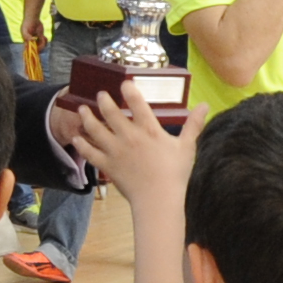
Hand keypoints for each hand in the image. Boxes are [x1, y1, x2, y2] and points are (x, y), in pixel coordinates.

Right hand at [24, 12, 47, 54]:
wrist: (32, 19)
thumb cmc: (26, 24)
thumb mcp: (24, 30)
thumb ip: (27, 36)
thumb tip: (32, 40)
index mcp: (26, 41)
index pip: (28, 48)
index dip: (31, 51)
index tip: (35, 52)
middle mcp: (32, 41)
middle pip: (35, 48)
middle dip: (39, 48)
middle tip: (41, 45)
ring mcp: (37, 38)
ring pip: (40, 45)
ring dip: (43, 44)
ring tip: (43, 39)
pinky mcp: (41, 36)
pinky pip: (44, 41)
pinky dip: (45, 41)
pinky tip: (45, 38)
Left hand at [65, 82, 205, 200]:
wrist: (158, 199)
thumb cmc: (175, 173)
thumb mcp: (187, 146)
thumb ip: (194, 124)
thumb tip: (206, 105)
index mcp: (149, 130)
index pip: (137, 103)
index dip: (129, 89)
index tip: (124, 82)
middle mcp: (129, 137)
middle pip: (111, 113)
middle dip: (104, 101)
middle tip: (100, 94)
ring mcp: (115, 151)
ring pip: (95, 130)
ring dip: (87, 118)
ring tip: (81, 109)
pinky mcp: (107, 165)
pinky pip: (90, 152)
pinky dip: (81, 144)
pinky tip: (75, 137)